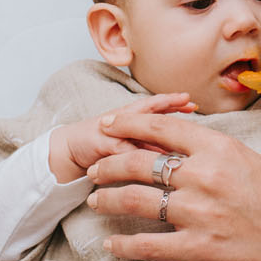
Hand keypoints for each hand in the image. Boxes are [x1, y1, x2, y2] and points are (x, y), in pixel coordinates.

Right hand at [47, 93, 194, 182]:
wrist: (67, 151)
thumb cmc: (101, 147)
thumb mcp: (128, 143)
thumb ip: (150, 143)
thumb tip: (180, 151)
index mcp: (130, 118)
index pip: (155, 106)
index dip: (174, 102)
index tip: (193, 102)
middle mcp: (122, 119)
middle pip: (148, 110)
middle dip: (169, 105)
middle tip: (189, 103)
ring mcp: (111, 130)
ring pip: (138, 129)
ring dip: (158, 130)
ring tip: (178, 133)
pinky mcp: (102, 144)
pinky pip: (124, 149)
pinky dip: (139, 154)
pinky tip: (152, 159)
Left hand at [82, 113, 260, 260]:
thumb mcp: (249, 159)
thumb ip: (211, 152)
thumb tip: (175, 148)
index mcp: (219, 147)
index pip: (160, 128)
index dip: (126, 125)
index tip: (108, 125)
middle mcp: (204, 176)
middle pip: (138, 163)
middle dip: (108, 164)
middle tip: (95, 168)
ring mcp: (198, 212)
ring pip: (134, 200)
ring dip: (107, 199)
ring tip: (96, 200)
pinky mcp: (198, 247)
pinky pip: (147, 244)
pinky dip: (124, 243)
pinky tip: (112, 243)